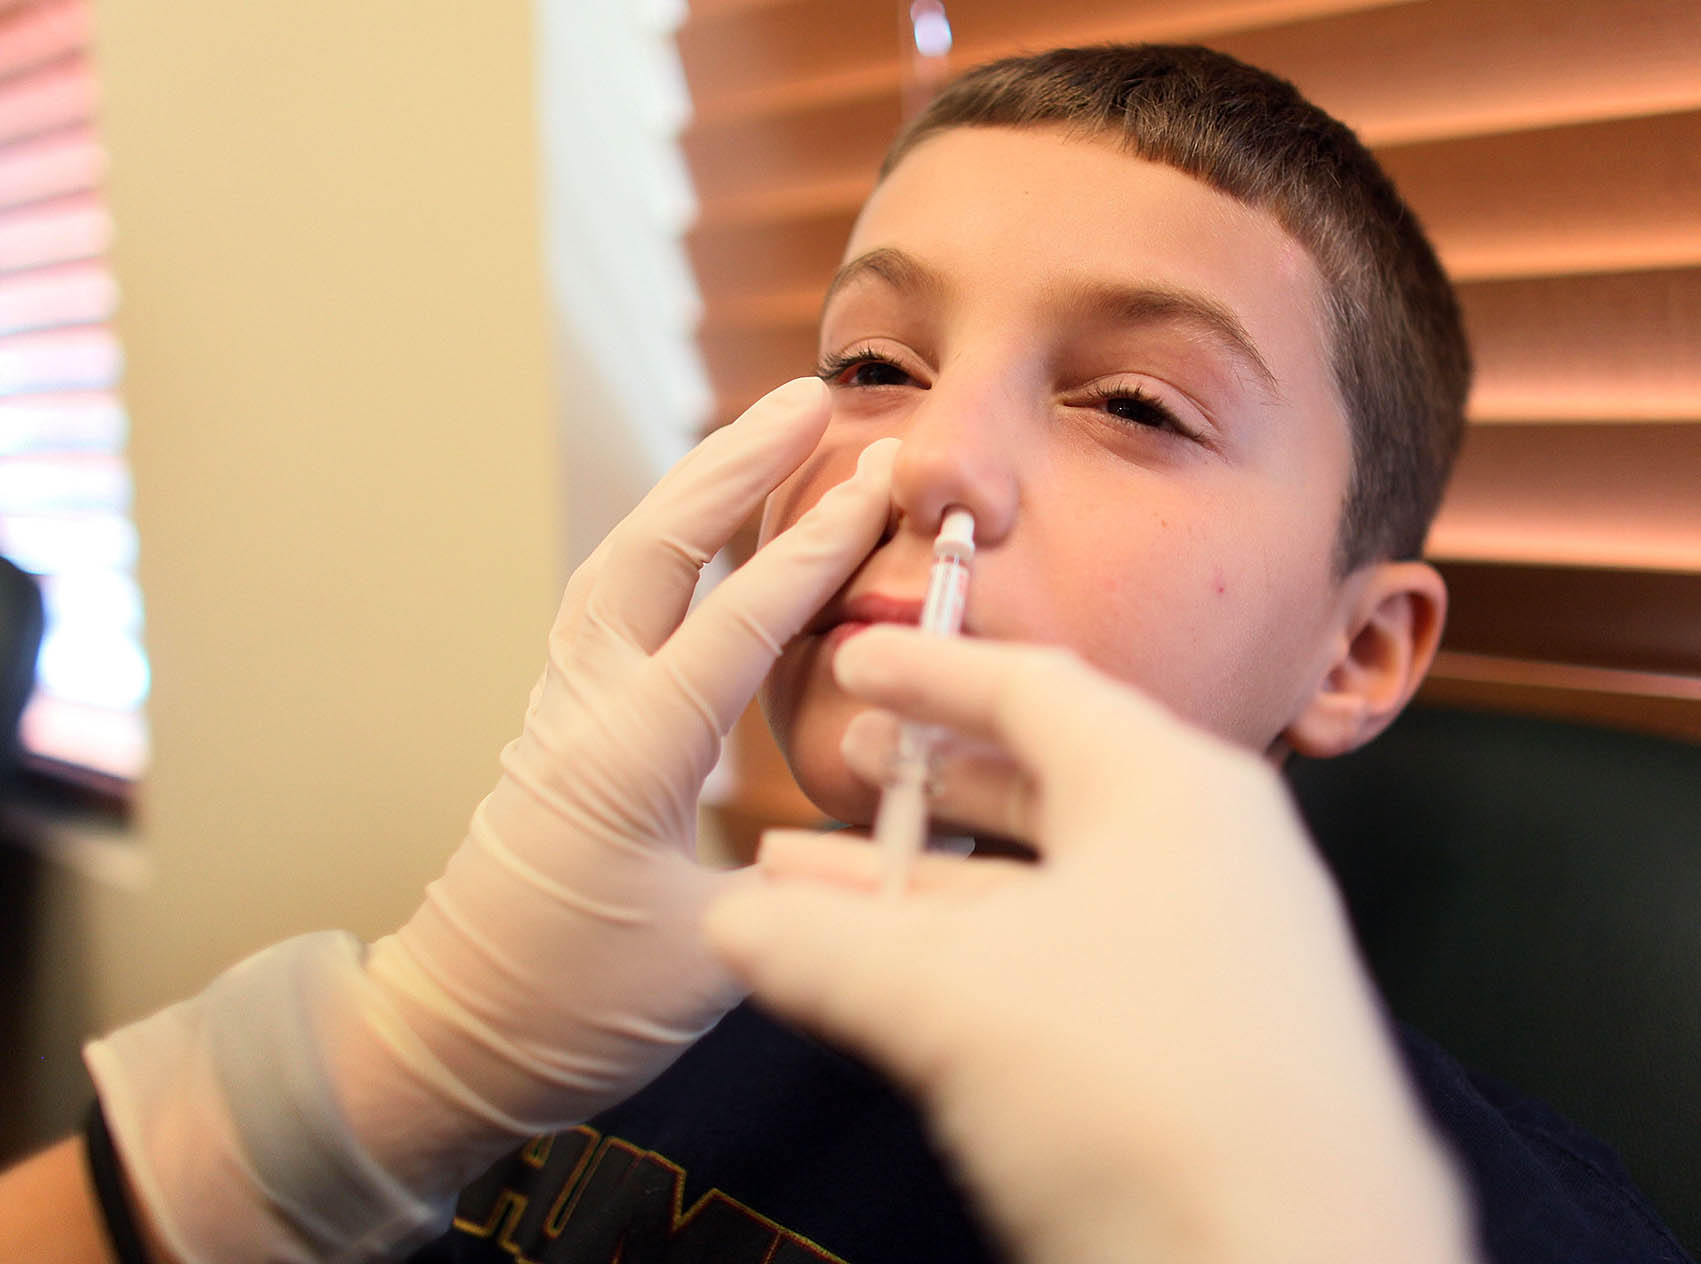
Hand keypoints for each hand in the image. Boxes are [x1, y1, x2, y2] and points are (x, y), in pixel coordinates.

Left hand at [365, 376, 897, 1143]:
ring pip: (621, 562)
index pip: (736, 624)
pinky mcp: (560, 723)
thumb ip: (812, 881)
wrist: (452, 1035)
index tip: (879, 477)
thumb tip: (898, 820)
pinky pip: (611, 602)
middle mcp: (584, 709)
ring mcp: (561, 707)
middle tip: (811, 398)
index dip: (815, 547)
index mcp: (627, 758)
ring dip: (692, 490)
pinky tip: (706, 530)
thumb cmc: (575, 1008)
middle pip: (652, 551)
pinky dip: (665, 543)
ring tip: (764, 434)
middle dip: (733, 466)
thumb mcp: (716, 959)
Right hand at [706, 627, 1478, 1263]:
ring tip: (811, 892)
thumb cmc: (1136, 1088)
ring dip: (927, 888)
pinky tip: (890, 986)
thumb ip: (824, 945)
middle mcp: (1206, 848)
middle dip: (919, 786)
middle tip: (836, 777)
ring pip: (1045, 887)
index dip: (928, 671)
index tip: (851, 660)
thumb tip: (723, 920)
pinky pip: (1070, 961)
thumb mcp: (950, 996)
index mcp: (1168, 787)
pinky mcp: (1207, 1039)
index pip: (1033, 688)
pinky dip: (976, 960)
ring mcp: (1216, 947)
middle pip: (1040, 784)